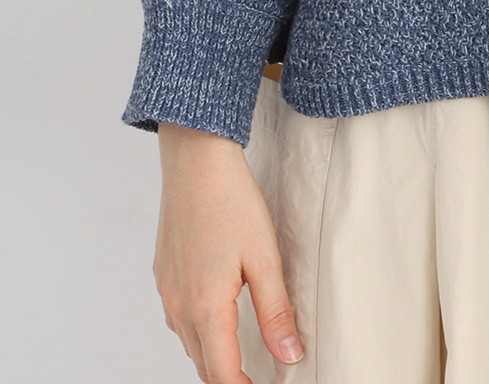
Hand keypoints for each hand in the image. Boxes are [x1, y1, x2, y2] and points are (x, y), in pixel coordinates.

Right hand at [153, 122, 304, 382]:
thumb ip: (275, 311)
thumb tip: (289, 355)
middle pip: (203, 363)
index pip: (222, 373)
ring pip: (190, 342)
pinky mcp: (164, 274)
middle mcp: (179, 306)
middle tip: (257, 377)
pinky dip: (200, 330)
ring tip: (242, 357)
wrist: (195, 161)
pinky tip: (218, 317)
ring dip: (213, 355)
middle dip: (228, 377)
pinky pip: (180, 318)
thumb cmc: (231, 202)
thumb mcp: (265, 257)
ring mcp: (167, 291)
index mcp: (205, 307)